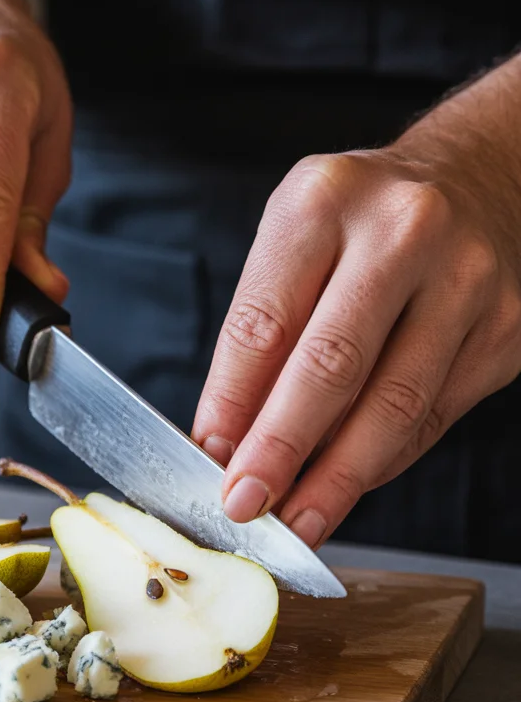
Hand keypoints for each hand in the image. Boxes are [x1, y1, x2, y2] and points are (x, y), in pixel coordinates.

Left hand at [192, 147, 520, 546]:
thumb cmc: (363, 221)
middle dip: (281, 450)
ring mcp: (465, 281)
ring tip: (298, 521)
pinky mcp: (506, 328)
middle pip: (330, 367)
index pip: (264, 323)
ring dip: (337, 478)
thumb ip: (263, 331)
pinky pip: (433, 417)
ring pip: (393, 406)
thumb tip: (228, 439)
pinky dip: (383, 461)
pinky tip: (350, 483)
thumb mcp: (297, 241)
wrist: (478, 180)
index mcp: (324, 202)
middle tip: (246, 504)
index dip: (232, 404)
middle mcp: (401, 233)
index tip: (211, 458)